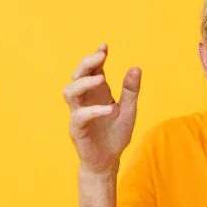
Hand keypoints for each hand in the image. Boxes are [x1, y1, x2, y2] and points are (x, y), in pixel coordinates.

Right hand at [63, 43, 141, 173]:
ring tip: (102, 78)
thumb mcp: (129, 110)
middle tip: (101, 56)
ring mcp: (79, 114)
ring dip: (84, 83)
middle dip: (87, 63)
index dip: (96, 57)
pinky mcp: (77, 129)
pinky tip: (110, 108)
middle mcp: (85, 100)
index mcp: (97, 93)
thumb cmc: (116, 134)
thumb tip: (136, 67)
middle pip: (77, 76)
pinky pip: (80, 116)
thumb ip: (131, 90)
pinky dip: (94, 111)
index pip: (92, 70)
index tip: (104, 46)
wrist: (109, 160)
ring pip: (70, 92)